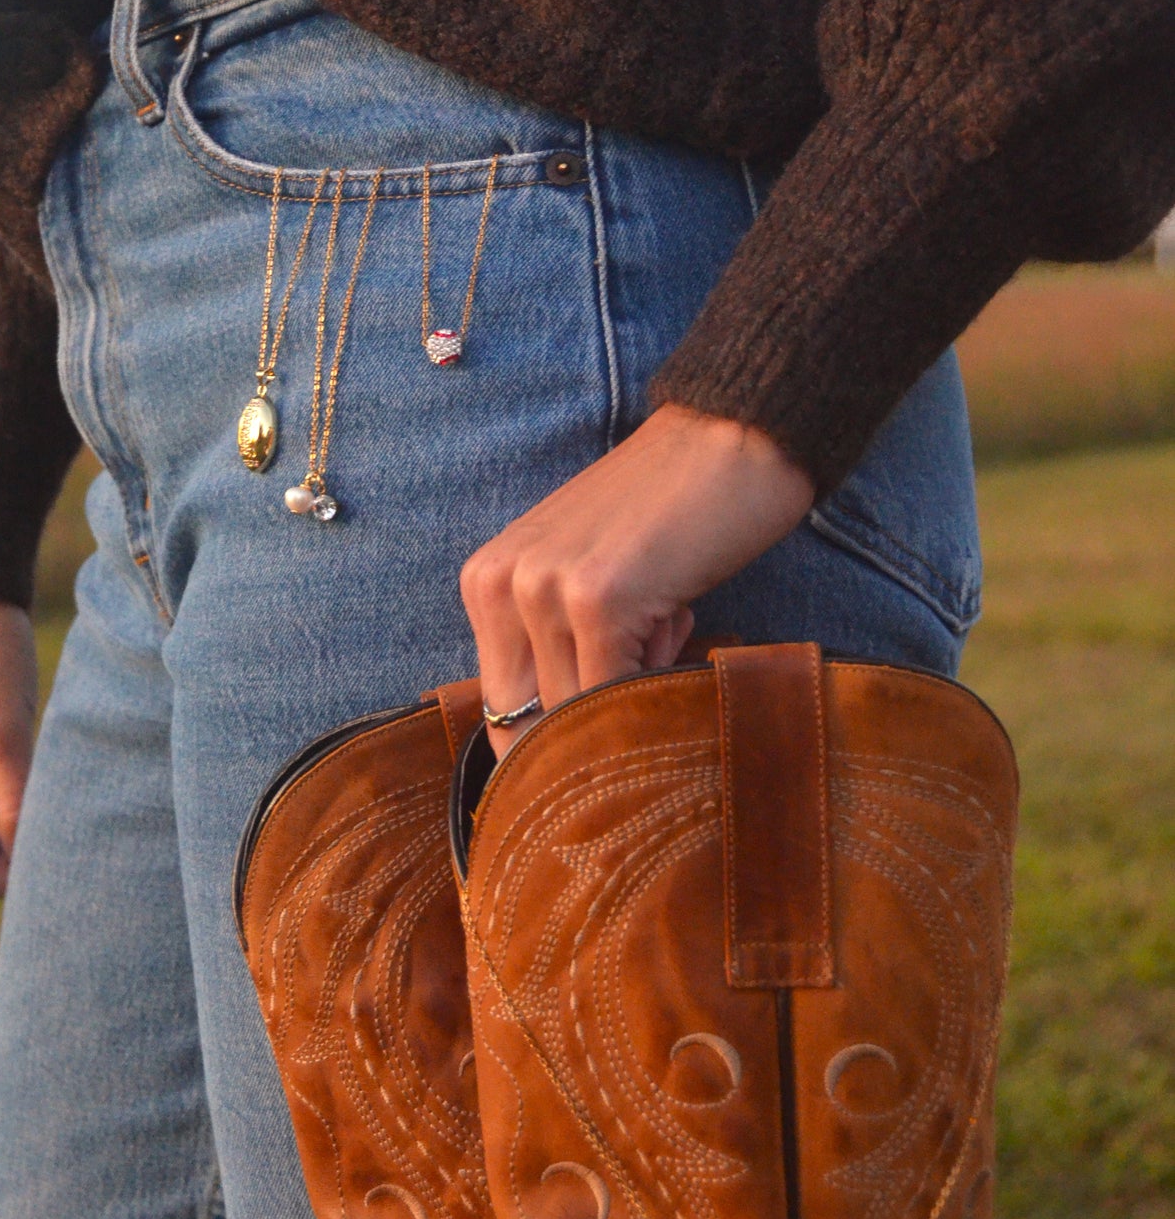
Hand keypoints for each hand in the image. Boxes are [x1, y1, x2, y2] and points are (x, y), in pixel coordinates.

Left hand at [461, 404, 814, 757]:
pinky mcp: (597, 598)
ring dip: (630, 699)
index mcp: (486, 582)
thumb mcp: (585, 577)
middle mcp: (499, 584)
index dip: (546, 754)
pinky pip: (615, 693)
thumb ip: (559, 647)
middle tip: (638, 721)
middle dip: (580, 747)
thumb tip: (561, 755)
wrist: (731, 438)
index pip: (500, 710)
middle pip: (525, 724)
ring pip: (574, 714)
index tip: (586, 780)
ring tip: (664, 621)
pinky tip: (678, 612)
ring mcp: (543, 589)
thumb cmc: (668, 516)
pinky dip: (655, 685)